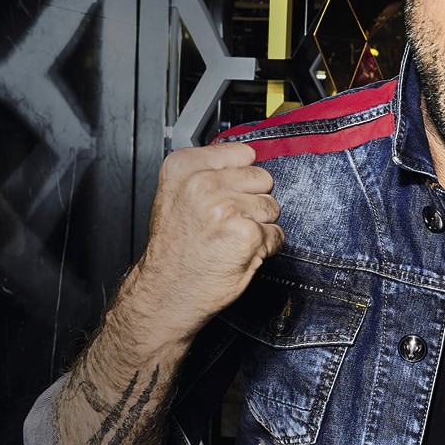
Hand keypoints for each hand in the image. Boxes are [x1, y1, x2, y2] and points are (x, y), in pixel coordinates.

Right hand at [136, 141, 283, 335]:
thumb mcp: (178, 196)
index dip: (241, 177)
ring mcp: (226, 208)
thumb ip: (209, 173)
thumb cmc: (175, 250)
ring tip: (231, 239)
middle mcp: (203, 183)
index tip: (229, 191)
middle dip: (253, 201)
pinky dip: (265, 247)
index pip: (242, 152)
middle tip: (229, 222)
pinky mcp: (246, 234)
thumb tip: (249, 159)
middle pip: (262, 178)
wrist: (168, 291)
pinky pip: (276, 234)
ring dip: (260, 225)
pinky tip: (239, 253)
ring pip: (272, 206)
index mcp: (184, 167)